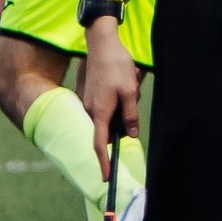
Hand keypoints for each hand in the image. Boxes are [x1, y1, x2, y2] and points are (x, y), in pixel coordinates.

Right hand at [79, 17, 140, 177]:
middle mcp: (90, 110)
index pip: (99, 145)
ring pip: (110, 118)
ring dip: (123, 109)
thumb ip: (130, 115)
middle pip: (107, 131)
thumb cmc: (116, 66)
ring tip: (129, 84)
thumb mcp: (130, 91)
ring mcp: (89, 103)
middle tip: (132, 96)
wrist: (102, 44)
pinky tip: (125, 82)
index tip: (106, 177)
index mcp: (99, 111)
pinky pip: (108, 107)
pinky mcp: (92, 96)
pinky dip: (119, 100)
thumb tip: (130, 135)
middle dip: (122, 123)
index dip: (103, 162)